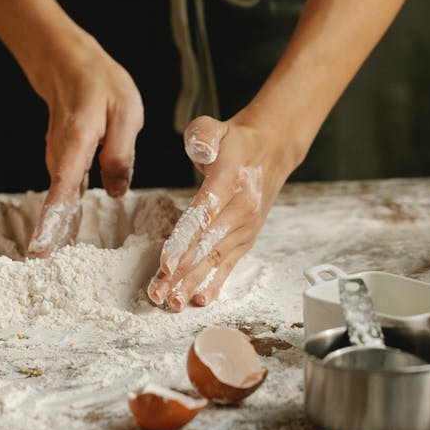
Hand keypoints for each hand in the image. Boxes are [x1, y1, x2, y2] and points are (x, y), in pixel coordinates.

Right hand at [26, 34, 143, 257]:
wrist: (68, 64)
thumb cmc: (99, 83)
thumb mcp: (125, 112)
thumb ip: (121, 153)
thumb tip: (116, 192)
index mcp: (76, 143)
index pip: (62, 187)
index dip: (53, 219)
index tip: (42, 248)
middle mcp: (60, 157)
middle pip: (56, 204)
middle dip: (51, 239)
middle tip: (46, 273)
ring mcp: (59, 161)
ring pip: (59, 202)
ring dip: (57, 233)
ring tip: (54, 266)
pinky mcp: (64, 164)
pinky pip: (63, 195)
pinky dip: (62, 217)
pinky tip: (63, 240)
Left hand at [146, 113, 294, 311]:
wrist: (271, 150)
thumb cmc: (235, 141)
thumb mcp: (215, 127)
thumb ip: (202, 135)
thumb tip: (198, 150)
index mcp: (230, 181)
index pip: (203, 216)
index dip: (184, 242)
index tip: (166, 264)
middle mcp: (241, 209)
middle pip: (206, 246)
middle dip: (181, 273)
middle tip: (159, 294)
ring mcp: (246, 226)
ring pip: (215, 259)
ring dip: (192, 283)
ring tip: (172, 303)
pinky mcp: (246, 238)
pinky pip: (230, 264)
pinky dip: (215, 283)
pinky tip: (200, 300)